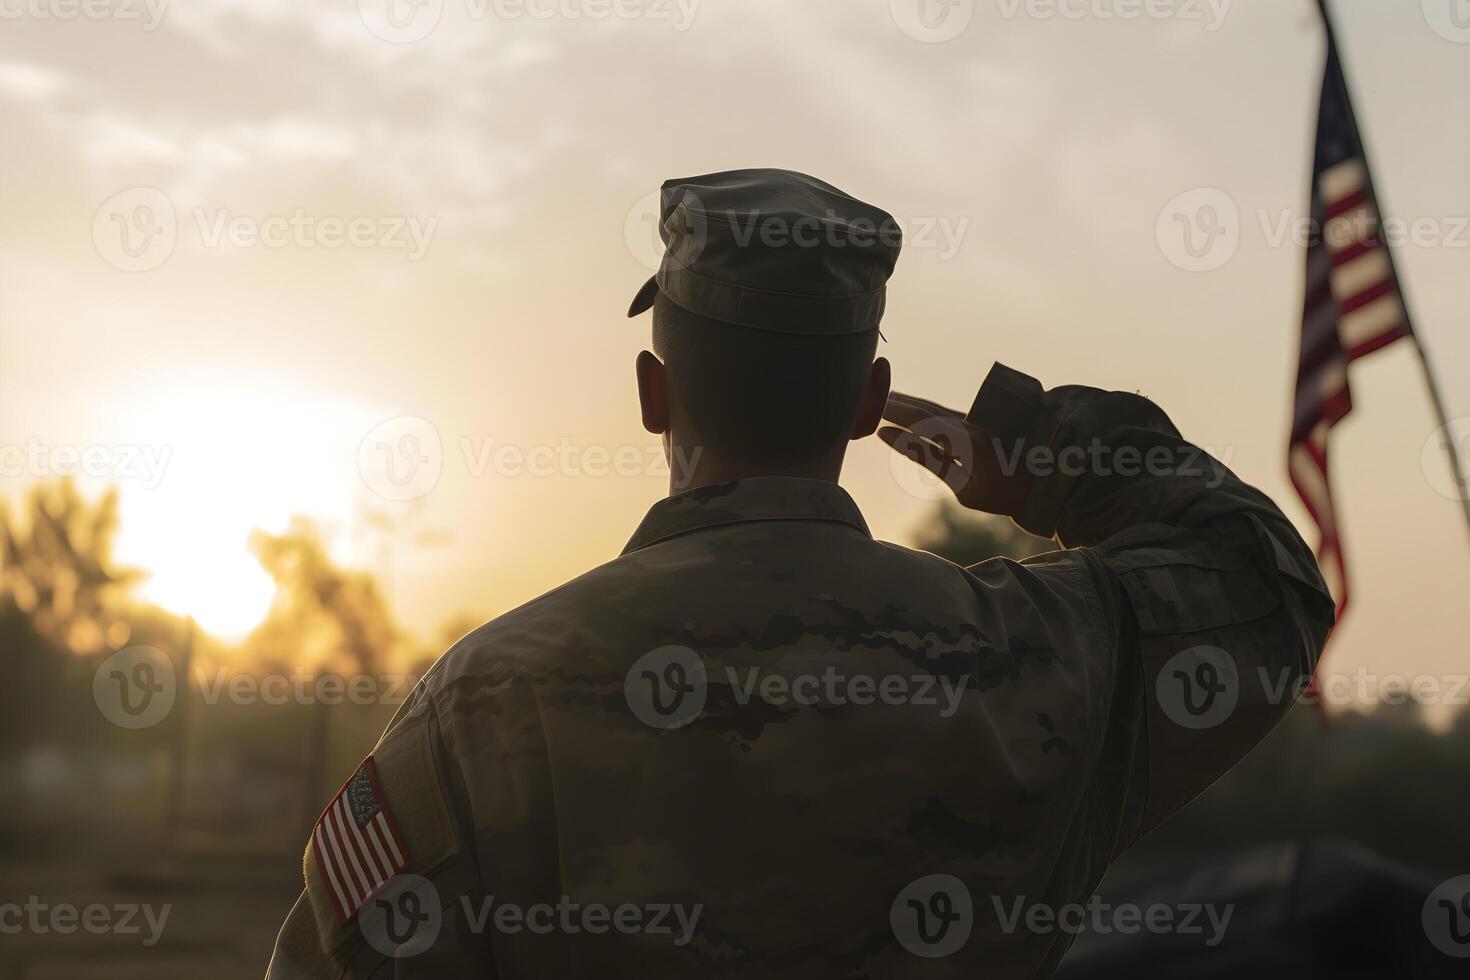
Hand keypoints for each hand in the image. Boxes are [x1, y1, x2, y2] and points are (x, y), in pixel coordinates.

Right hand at [878, 392, 1028, 515]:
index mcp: (963, 438)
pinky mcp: (981, 426)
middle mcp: (968, 424)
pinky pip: (945, 416)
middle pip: (925, 410)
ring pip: (935, 410)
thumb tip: (893, 437)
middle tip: (870, 396)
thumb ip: (929, 460)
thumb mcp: (965, 488)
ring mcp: (976, 423)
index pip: (919, 421)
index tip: (872, 414)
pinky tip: (916, 413)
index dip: (894, 415)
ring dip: (910, 405)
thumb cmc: (1005, 492)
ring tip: (887, 401)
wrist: (1051, 480)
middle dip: (897, 403)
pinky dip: (925, 413)